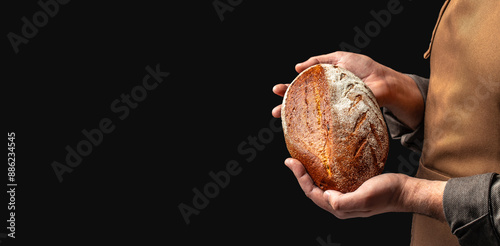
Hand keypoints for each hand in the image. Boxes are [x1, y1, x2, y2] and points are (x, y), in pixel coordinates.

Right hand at [272, 51, 423, 128]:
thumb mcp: (340, 58)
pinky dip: (313, 127)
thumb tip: (298, 66)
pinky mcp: (341, 120)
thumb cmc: (366, 70)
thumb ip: (319, 60)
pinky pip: (325, 124)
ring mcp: (333, 110)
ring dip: (293, 117)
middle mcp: (326, 98)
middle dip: (286, 106)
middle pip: (302, 102)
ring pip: (310, 115)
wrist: (384, 84)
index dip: (288, 89)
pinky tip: (301, 129)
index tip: (276, 90)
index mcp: (324, 84)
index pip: (302, 87)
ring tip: (281, 118)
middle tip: (274, 111)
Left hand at [284, 158, 446, 220]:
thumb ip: (345, 202)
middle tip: (292, 159)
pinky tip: (322, 162)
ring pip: (321, 186)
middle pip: (313, 190)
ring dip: (310, 174)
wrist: (405, 191)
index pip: (312, 194)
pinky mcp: (351, 189)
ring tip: (303, 160)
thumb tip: (327, 197)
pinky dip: (322, 172)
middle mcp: (340, 205)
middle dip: (300, 176)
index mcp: (339, 208)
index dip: (299, 179)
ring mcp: (345, 197)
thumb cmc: (388, 193)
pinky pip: (331, 181)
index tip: (291, 162)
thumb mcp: (366, 197)